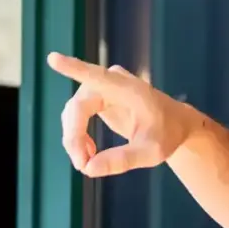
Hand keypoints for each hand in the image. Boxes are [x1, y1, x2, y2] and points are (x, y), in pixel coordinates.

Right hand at [47, 52, 209, 177]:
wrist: (175, 125)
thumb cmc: (168, 134)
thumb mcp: (152, 152)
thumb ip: (123, 160)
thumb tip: (89, 169)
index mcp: (129, 89)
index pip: (97, 76)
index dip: (74, 69)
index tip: (53, 58)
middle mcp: (112, 82)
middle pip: (79, 106)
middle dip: (74, 137)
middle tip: (81, 165)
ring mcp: (102, 88)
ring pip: (74, 112)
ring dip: (74, 138)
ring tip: (87, 163)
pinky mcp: (97, 98)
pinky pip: (77, 116)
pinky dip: (78, 136)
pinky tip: (89, 153)